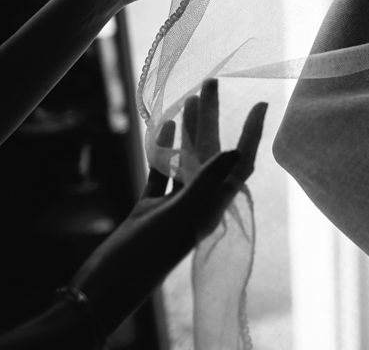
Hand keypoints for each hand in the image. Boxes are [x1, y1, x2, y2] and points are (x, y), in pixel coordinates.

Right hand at [68, 81, 265, 333]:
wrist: (106, 289)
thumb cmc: (145, 257)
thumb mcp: (181, 217)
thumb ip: (208, 184)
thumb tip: (238, 152)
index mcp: (213, 205)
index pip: (241, 163)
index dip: (252, 133)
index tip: (260, 103)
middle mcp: (199, 203)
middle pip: (213, 151)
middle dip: (213, 117)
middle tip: (211, 81)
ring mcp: (174, 205)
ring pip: (188, 158)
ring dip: (191, 129)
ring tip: (192, 96)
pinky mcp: (150, 208)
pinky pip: (163, 172)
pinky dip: (164, 149)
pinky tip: (166, 127)